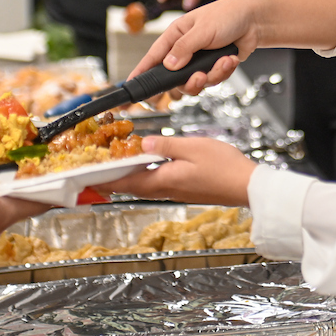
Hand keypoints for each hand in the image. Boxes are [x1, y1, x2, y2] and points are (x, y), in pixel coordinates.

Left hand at [95, 136, 255, 205]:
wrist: (247, 186)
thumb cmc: (224, 167)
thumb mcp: (192, 148)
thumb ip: (165, 145)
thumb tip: (142, 144)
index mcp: (164, 180)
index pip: (126, 181)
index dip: (105, 179)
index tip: (88, 176)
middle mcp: (166, 189)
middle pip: (131, 186)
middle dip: (112, 179)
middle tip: (95, 172)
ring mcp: (176, 191)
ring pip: (143, 185)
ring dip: (128, 177)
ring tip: (116, 166)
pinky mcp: (185, 189)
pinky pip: (157, 184)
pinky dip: (145, 176)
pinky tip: (147, 166)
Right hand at [129, 0, 258, 92]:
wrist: (255, 21)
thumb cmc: (227, 15)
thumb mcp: (202, 29)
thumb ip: (184, 48)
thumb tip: (168, 65)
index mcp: (175, 36)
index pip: (153, 56)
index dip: (142, 72)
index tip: (132, 86)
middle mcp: (184, 50)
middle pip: (173, 79)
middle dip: (186, 82)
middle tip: (197, 78)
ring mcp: (199, 61)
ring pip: (193, 84)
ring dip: (209, 77)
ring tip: (221, 63)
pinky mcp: (214, 69)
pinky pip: (212, 81)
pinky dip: (222, 72)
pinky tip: (230, 59)